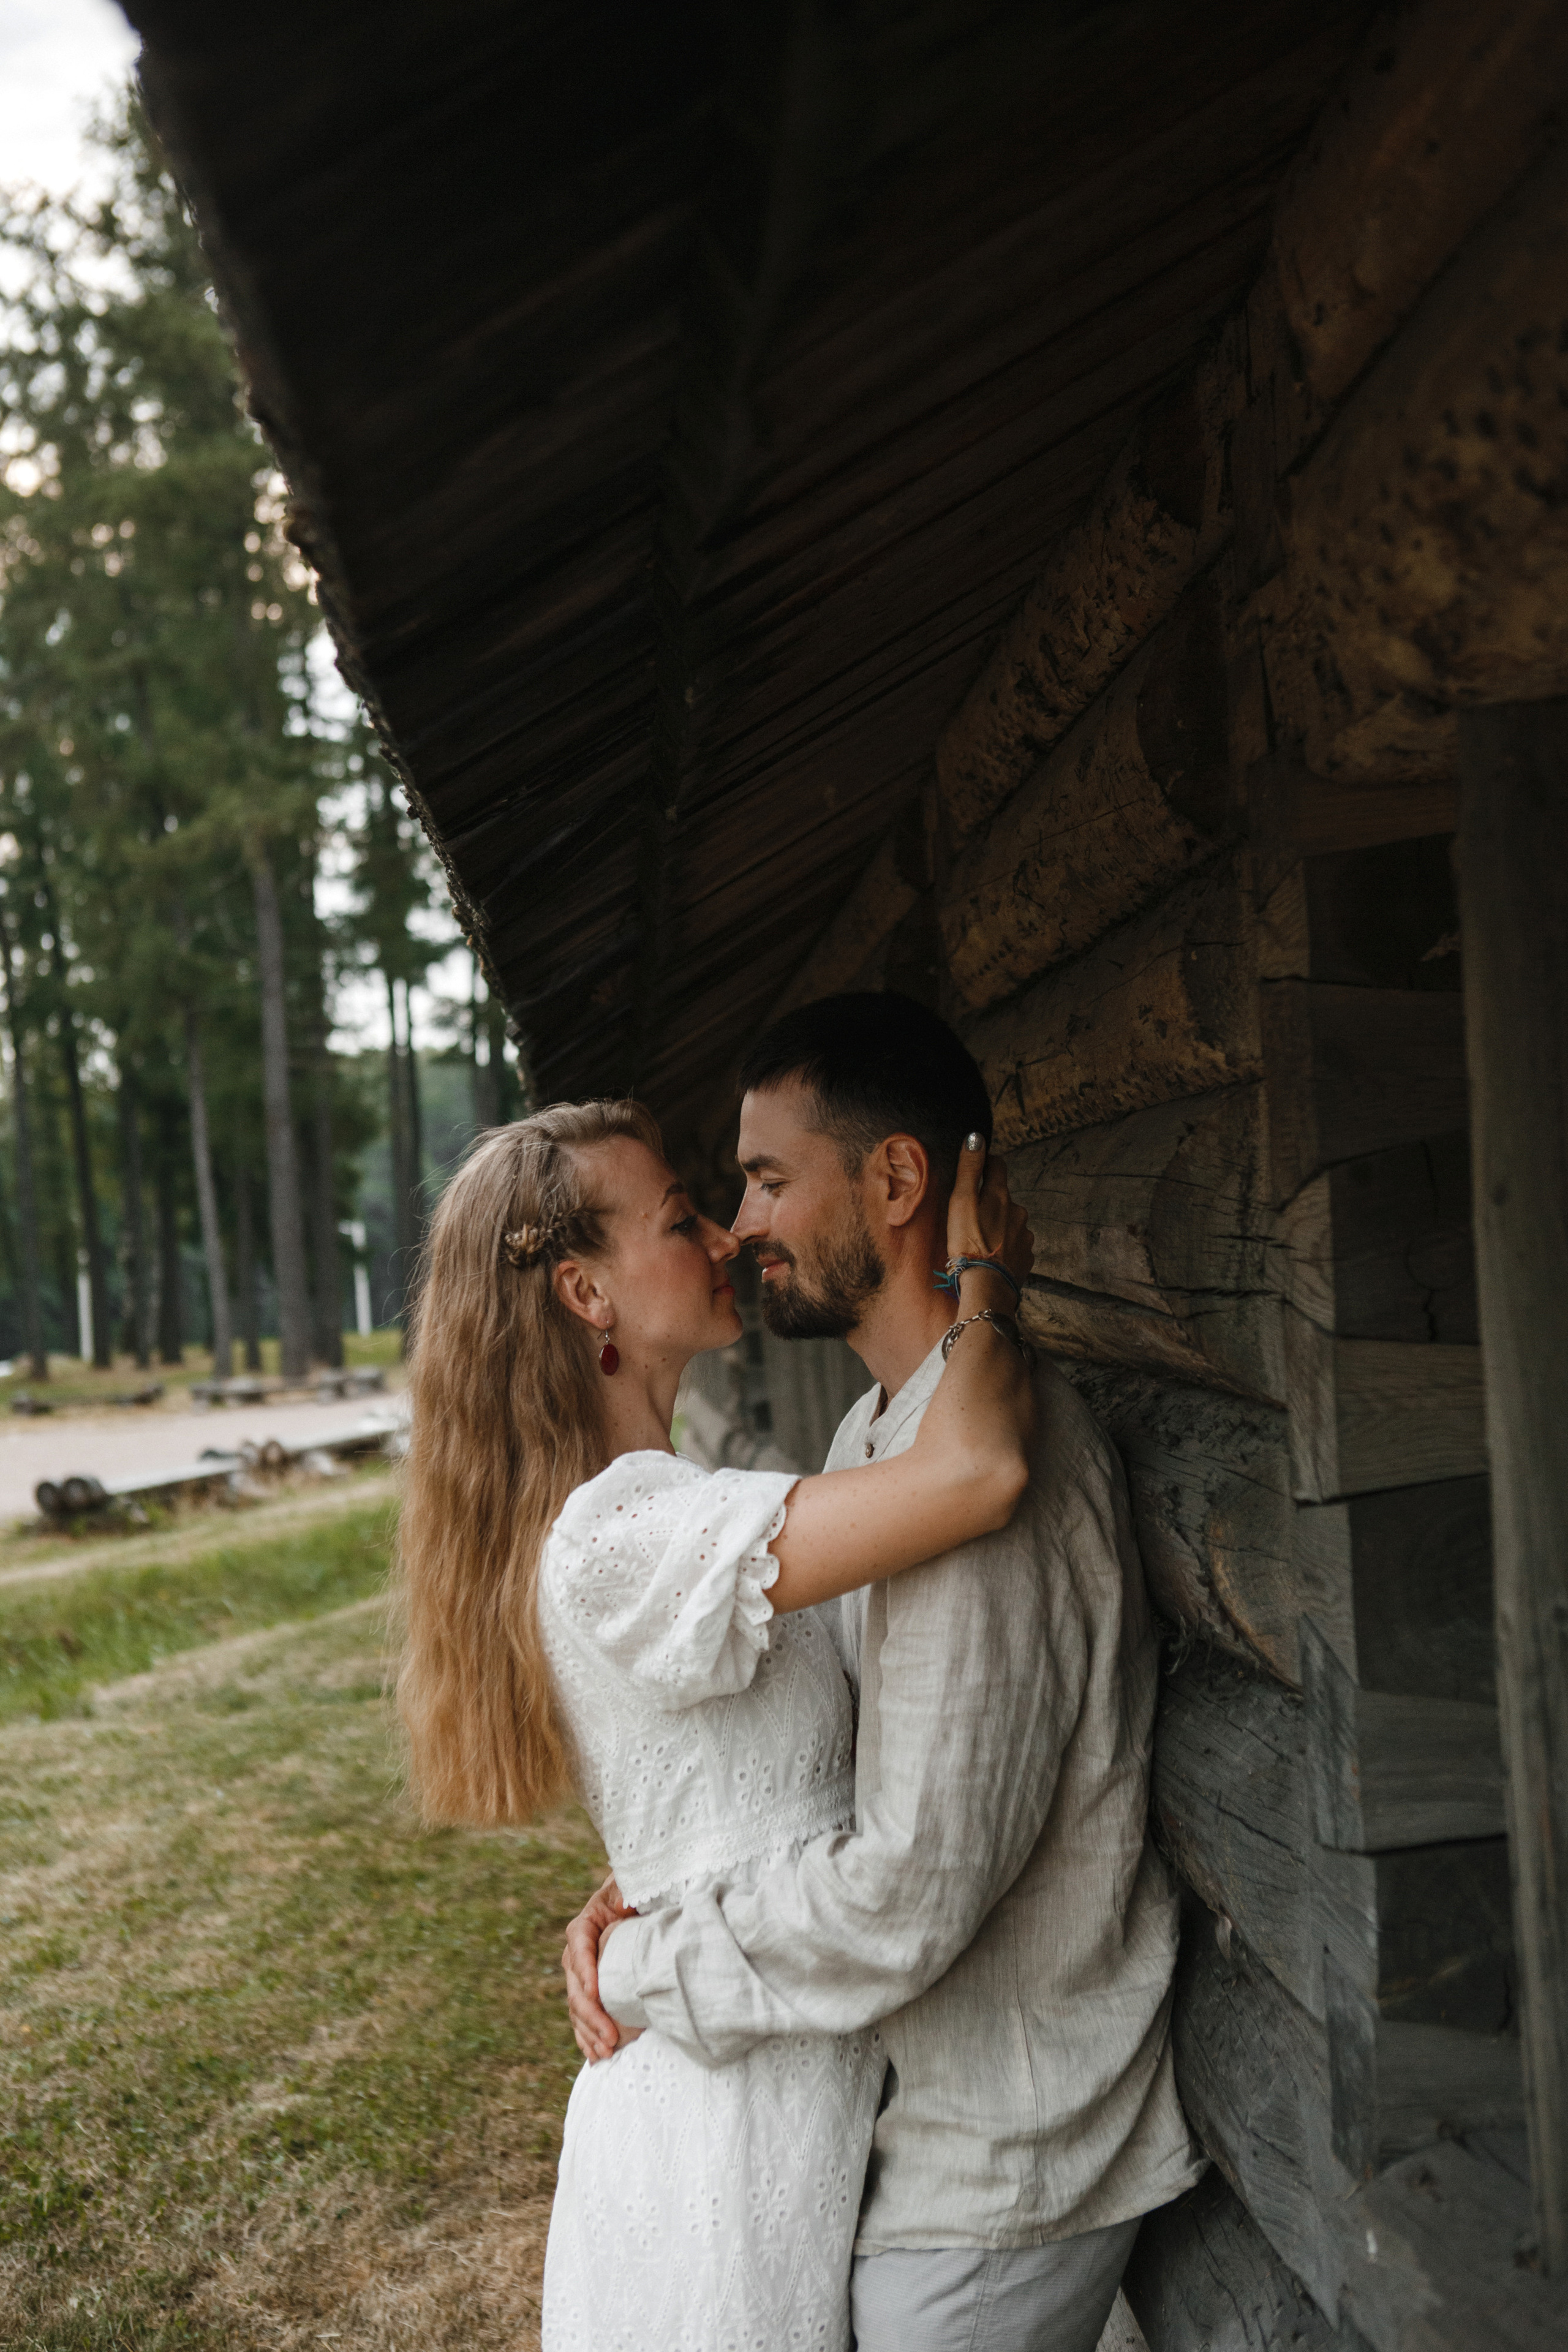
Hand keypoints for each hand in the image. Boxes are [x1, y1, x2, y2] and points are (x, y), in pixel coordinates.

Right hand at [562, 1875, 643, 2062]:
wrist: (633, 1903)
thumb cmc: (633, 1893)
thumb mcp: (628, 1886)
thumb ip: (624, 1890)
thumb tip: (622, 1901)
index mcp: (583, 1927)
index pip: (579, 1951)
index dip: (586, 1972)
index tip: (594, 1993)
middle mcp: (576, 1954)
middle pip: (576, 1988)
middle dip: (591, 2015)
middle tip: (611, 2037)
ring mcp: (581, 1976)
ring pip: (577, 2009)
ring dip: (589, 2033)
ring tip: (606, 2052)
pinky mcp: (589, 1992)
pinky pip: (582, 2019)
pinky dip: (587, 2038)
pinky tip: (596, 2056)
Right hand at [945, 1135, 1033, 1291]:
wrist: (987, 1286)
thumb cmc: (969, 1243)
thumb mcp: (961, 1201)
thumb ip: (969, 1169)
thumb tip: (976, 1137)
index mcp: (1000, 1196)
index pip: (997, 1165)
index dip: (986, 1162)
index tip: (977, 1165)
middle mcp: (1018, 1212)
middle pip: (1003, 1197)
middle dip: (990, 1201)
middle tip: (970, 1214)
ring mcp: (1024, 1236)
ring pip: (1010, 1223)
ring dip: (998, 1226)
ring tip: (980, 1240)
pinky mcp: (1025, 1258)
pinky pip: (1015, 1246)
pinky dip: (1005, 1247)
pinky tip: (992, 1256)